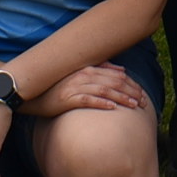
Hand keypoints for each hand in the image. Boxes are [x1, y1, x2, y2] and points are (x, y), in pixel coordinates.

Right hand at [24, 64, 148, 117]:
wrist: (33, 94)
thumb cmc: (58, 86)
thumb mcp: (79, 75)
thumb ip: (100, 69)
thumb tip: (121, 70)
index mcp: (88, 68)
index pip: (116, 75)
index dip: (131, 84)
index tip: (142, 93)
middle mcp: (83, 75)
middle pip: (114, 82)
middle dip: (131, 91)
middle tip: (144, 102)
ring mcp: (75, 87)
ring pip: (104, 91)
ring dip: (121, 98)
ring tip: (134, 105)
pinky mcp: (68, 99)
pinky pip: (88, 100)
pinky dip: (101, 103)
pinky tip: (112, 108)